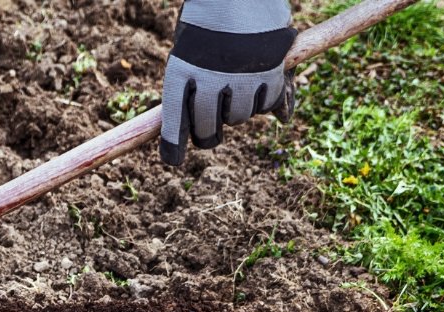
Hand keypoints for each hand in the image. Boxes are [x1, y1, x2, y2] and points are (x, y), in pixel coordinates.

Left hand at [159, 0, 296, 166]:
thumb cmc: (208, 19)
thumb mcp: (191, 48)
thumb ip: (196, 86)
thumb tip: (208, 125)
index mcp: (181, 70)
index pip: (175, 120)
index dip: (174, 145)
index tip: (173, 160)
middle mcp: (210, 78)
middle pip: (208, 127)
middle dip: (208, 134)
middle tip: (209, 131)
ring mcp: (241, 77)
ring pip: (240, 118)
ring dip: (237, 111)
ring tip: (234, 86)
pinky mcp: (270, 72)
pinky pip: (268, 104)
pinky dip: (265, 99)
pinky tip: (259, 81)